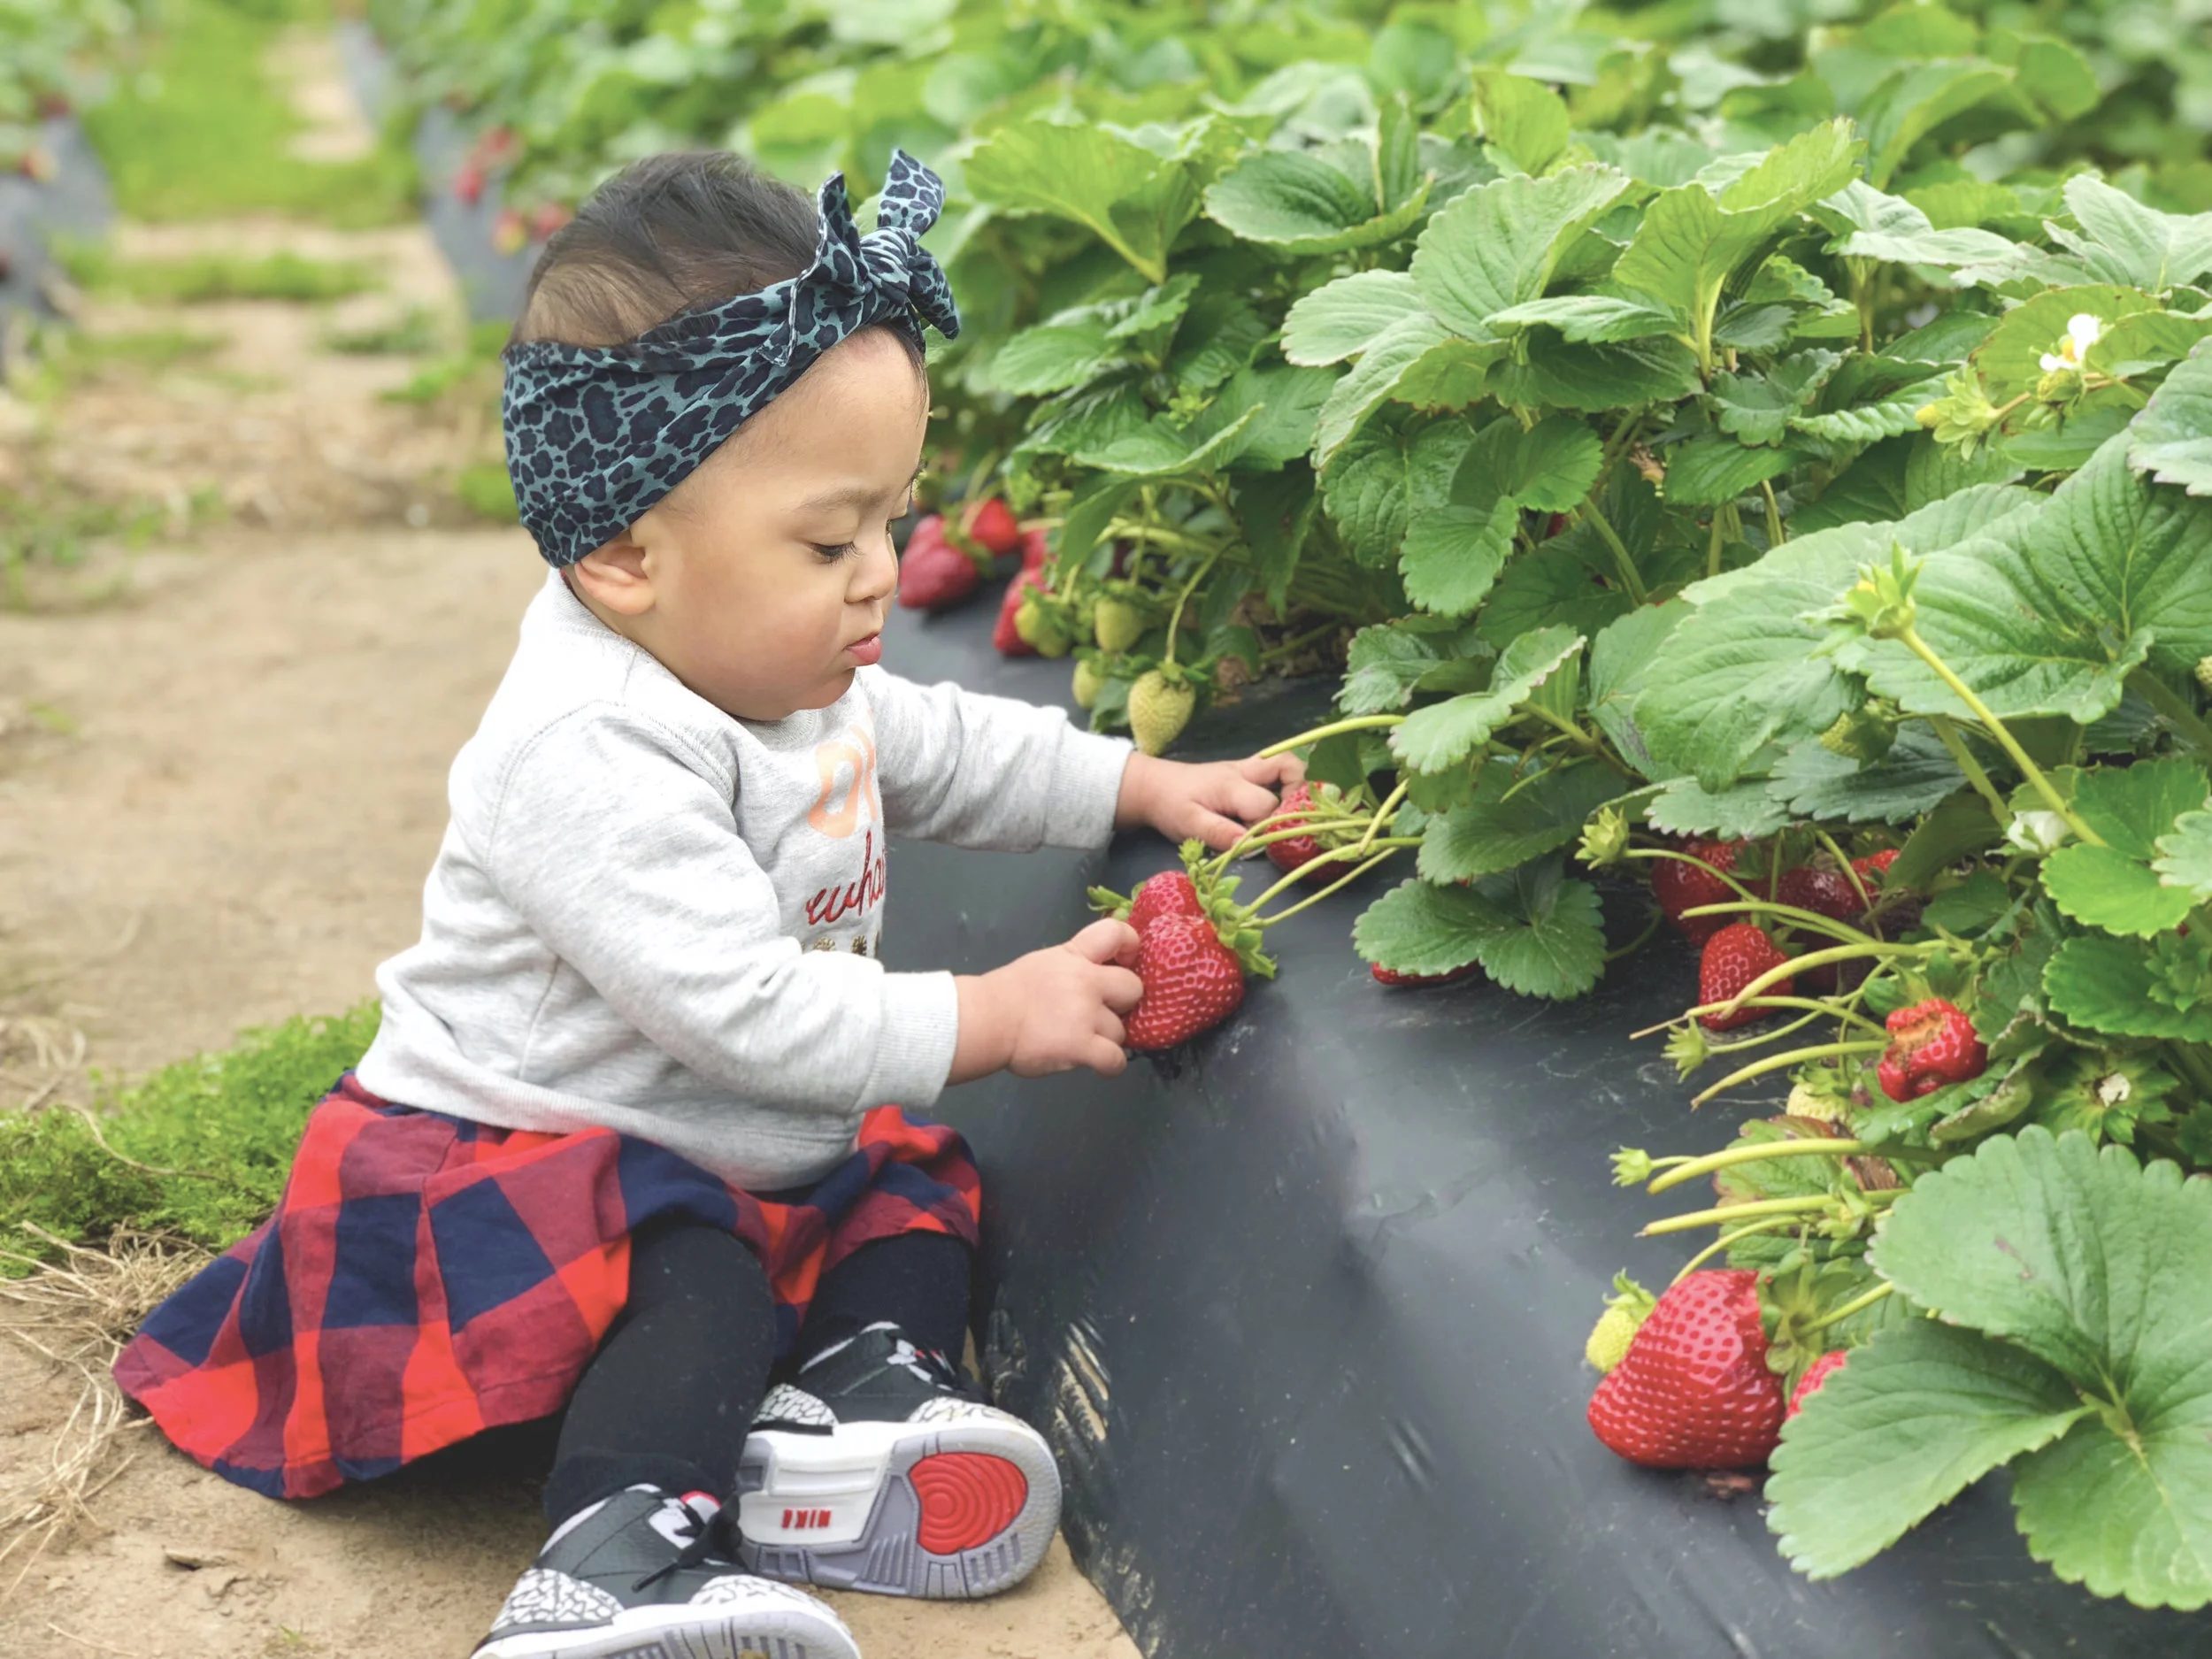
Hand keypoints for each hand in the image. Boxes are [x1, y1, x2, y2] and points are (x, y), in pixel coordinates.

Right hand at [950, 918, 1144, 1082]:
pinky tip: (1099, 1063)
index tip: (1124, 963)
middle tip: (1102, 1012)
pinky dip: (1111, 1065)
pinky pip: (1116, 1060)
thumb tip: (1101, 971)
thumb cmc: (1010, 993)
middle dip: (1123, 1002)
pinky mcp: (1082, 1047)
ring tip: (1084, 1041)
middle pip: (1133, 988)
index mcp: (1075, 956)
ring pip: (1121, 1030)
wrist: (988, 1020)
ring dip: (1107, 1038)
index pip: (1116, 933)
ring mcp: (1086, 1015)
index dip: (1130, 946)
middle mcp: (1086, 981)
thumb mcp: (1045, 962)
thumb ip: (1075, 964)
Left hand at [1113, 750, 1307, 852]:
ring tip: (1284, 815)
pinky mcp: (1244, 774)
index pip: (1266, 805)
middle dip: (1296, 796)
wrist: (1151, 785)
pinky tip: (1272, 809)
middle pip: (1289, 767)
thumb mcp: (1190, 825)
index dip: (1266, 827)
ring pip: (1284, 765)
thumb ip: (1221, 834)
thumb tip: (1252, 846)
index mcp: (1232, 785)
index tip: (1254, 845)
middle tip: (1286, 823)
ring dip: (1293, 787)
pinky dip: (1281, 787)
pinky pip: (1273, 772)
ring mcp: (1246, 770)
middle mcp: (1245, 771)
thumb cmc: (1170, 805)